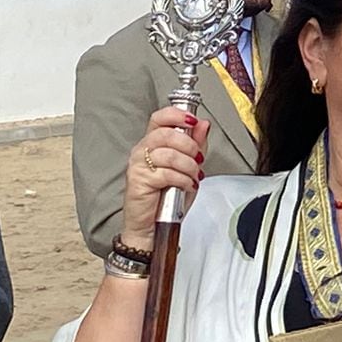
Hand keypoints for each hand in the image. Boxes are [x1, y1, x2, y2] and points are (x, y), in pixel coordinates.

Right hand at [121, 105, 208, 248]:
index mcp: (153, 142)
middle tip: (197, 159)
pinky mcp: (139, 181)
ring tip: (193, 176)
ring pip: (168, 154)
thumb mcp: (189, 167)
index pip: (160, 117)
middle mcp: (142, 150)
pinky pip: (166, 173)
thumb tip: (204, 124)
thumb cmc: (168, 197)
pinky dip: (183, 179)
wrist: (153, 226)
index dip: (177, 115)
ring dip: (188, 166)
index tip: (193, 121)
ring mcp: (138, 165)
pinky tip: (187, 185)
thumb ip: (197, 145)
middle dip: (189, 146)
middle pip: (166, 133)